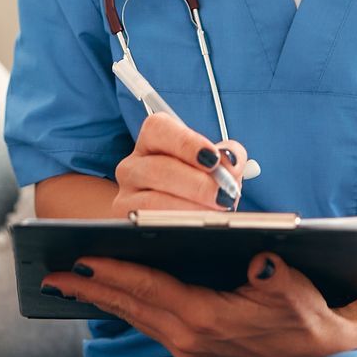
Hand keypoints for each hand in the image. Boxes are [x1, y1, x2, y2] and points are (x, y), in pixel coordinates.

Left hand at [42, 251, 356, 356]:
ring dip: (98, 298)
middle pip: (128, 305)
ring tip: (65, 281)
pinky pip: (144, 321)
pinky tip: (104, 293)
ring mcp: (187, 345)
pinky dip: (120, 305)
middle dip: (88, 288)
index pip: (149, 289)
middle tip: (49, 273)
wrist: (321, 350)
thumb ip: (277, 275)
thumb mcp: (296, 289)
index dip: (112, 272)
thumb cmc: (307, 311)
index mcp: (206, 318)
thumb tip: (262, 259)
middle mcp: (188, 337)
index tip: (78, 259)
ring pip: (132, 315)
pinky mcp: (190, 345)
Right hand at [111, 113, 251, 215]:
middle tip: (224, 195)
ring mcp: (126, 194)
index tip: (214, 159)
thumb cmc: (200, 184)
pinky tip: (198, 228)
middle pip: (158, 169)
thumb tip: (231, 163)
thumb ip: (227, 158)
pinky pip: (149, 224)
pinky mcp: (126, 220)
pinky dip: (177, 226)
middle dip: (197, 184)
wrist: (182, 216)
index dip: (187, 143)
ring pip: (151, 201)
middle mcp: (132, 165)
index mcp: (152, 140)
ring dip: (189, 209)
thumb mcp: (216, 166)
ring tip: (215, 214)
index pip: (159, 129)